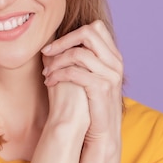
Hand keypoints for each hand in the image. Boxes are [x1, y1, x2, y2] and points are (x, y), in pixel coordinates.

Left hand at [41, 20, 123, 143]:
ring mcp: (110, 74)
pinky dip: (57, 74)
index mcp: (113, 57)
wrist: (102, 134)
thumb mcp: (88, 76)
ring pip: (78, 53)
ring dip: (56, 61)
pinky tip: (49, 81)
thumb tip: (53, 42)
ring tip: (46, 72)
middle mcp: (115, 62)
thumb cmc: (89, 105)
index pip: (96, 28)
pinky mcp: (101, 87)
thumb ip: (80, 59)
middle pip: (88, 33)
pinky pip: (74, 72)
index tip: (54, 46)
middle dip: (63, 41)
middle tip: (46, 52)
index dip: (72, 33)